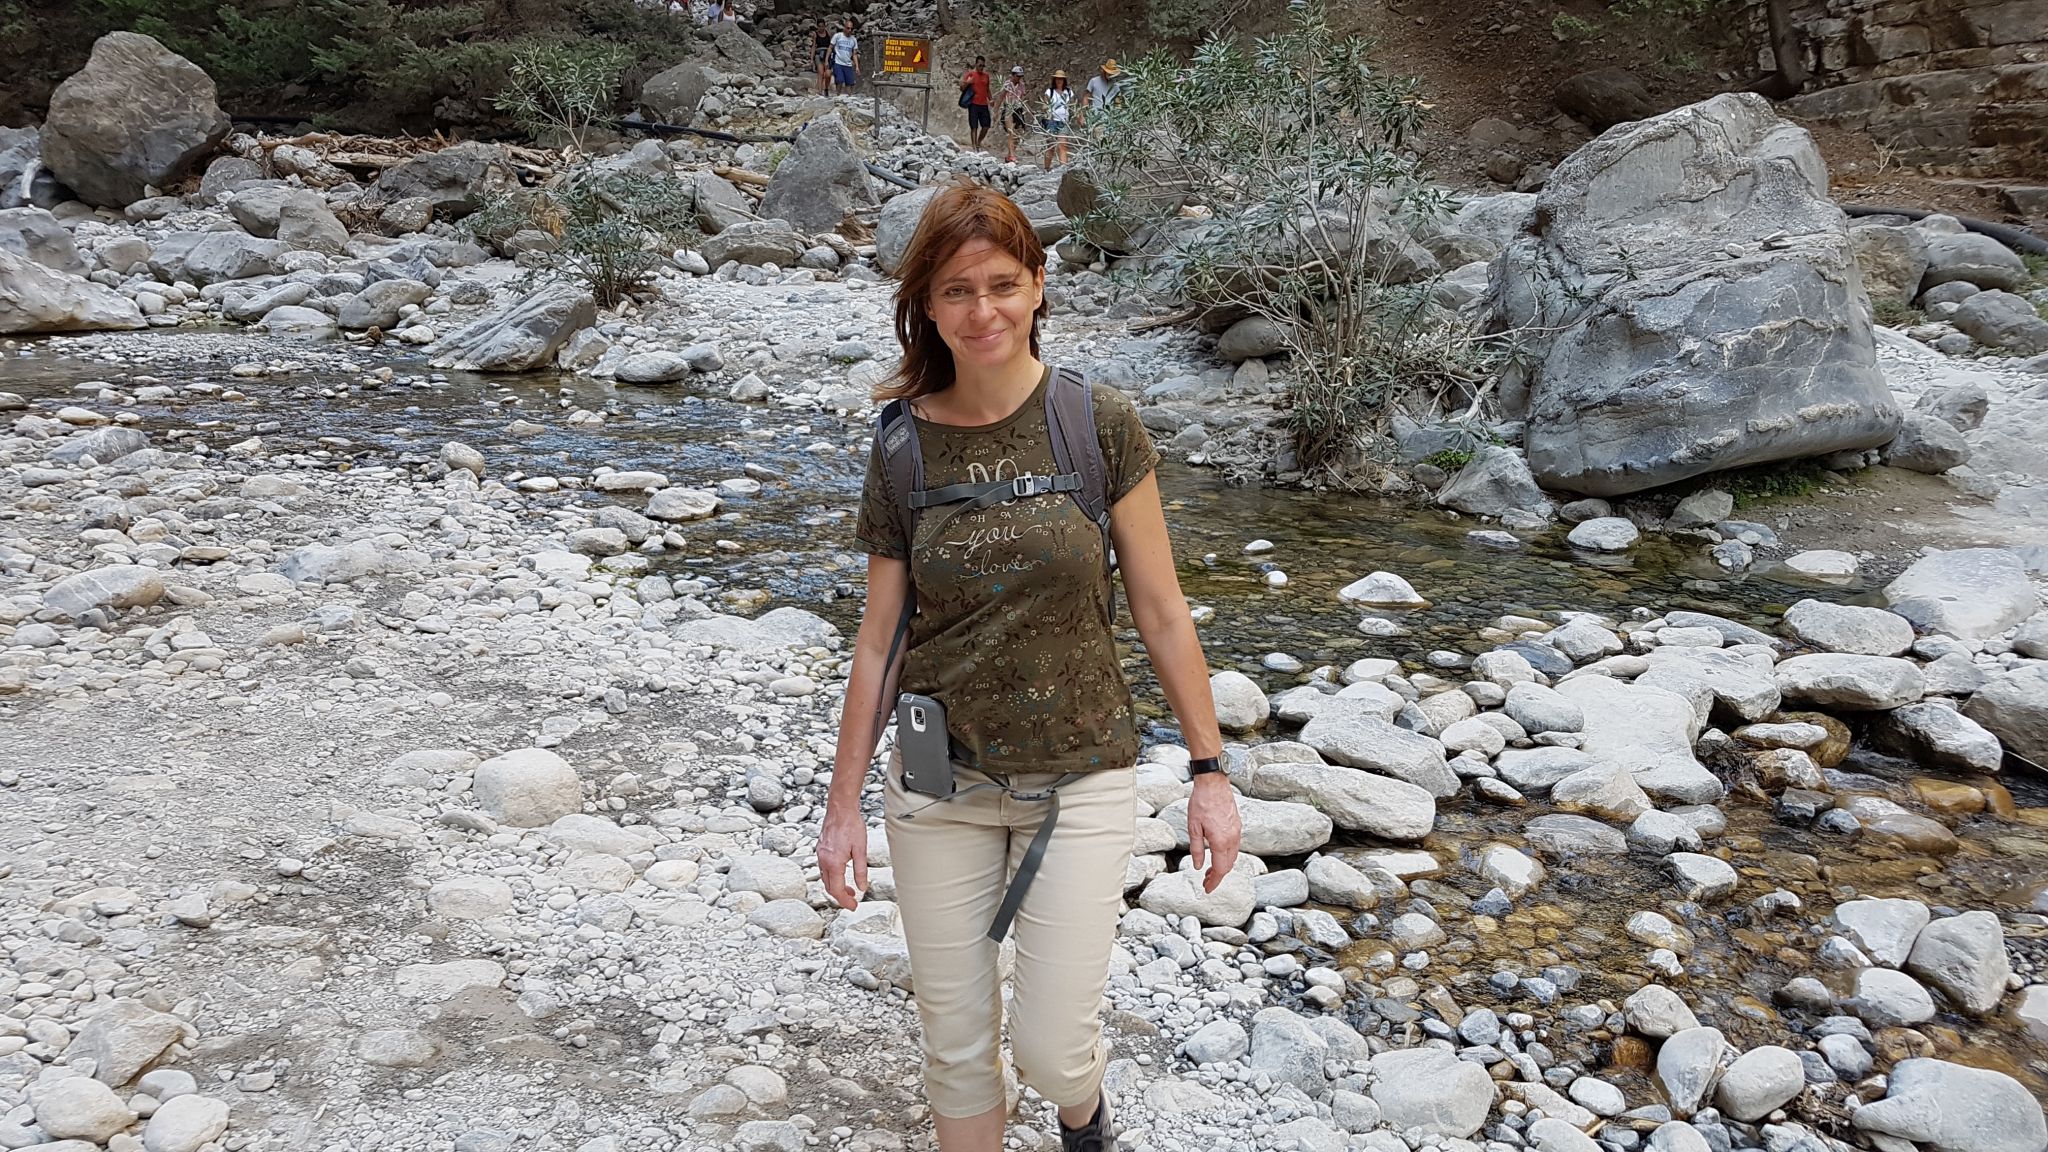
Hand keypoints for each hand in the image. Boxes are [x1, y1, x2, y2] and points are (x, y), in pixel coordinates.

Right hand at [817, 797, 867, 910]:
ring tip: (849, 888)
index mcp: (833, 863)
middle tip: (852, 900)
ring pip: (825, 878)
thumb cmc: (852, 825)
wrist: (840, 808)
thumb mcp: (861, 850)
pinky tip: (842, 873)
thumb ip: (861, 871)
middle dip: (840, 896)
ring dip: (836, 886)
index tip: (853, 906)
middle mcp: (823, 860)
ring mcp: (820, 854)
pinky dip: (832, 876)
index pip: (837, 890)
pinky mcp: (820, 849)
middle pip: (829, 887)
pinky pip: (823, 868)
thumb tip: (862, 887)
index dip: (845, 901)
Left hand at [1185, 773, 1241, 893]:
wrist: (1214, 783)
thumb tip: (1198, 866)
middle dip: (1218, 876)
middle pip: (1228, 865)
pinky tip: (1217, 854)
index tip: (1207, 889)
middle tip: (1206, 881)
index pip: (1220, 869)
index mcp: (1221, 841)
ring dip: (1223, 866)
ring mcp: (1237, 831)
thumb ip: (1197, 849)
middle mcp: (1233, 838)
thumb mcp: (1193, 828)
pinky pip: (1235, 846)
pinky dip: (1227, 855)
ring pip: (1233, 856)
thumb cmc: (1201, 803)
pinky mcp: (1237, 825)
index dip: (1214, 882)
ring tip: (1210, 870)